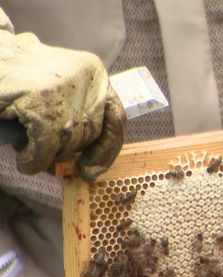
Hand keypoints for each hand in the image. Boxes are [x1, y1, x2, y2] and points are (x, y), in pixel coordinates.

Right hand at [0, 20, 125, 180]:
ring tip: (28, 142)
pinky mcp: (41, 106)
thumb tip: (93, 164)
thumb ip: (79, 113)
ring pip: (69, 143)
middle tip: (47, 154)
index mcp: (94, 72)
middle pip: (90, 134)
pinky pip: (46, 149)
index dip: (107, 149)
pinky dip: (34, 160)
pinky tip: (25, 160)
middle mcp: (85, 78)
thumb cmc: (17, 76)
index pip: (116, 117)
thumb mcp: (59, 85)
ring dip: (48, 153)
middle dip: (67, 149)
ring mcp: (62, 92)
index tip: (94, 169)